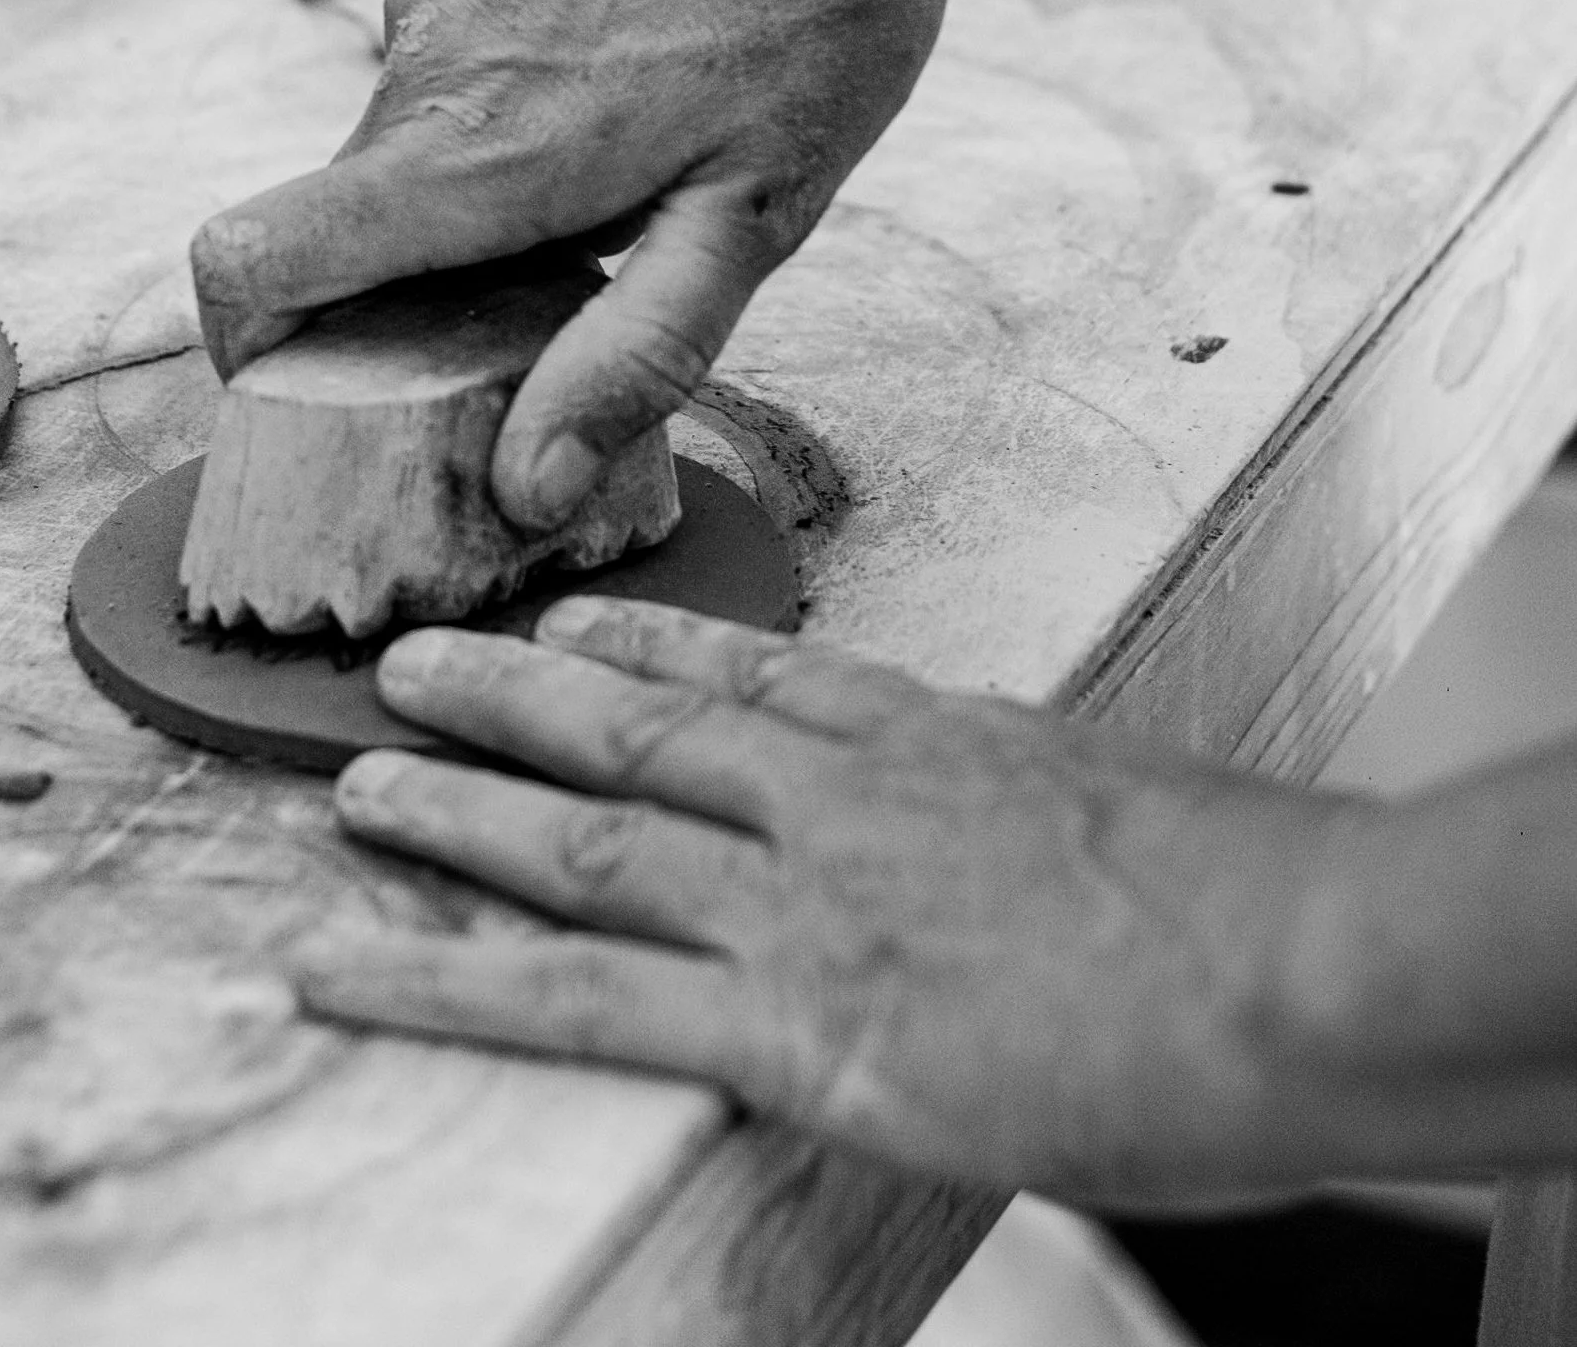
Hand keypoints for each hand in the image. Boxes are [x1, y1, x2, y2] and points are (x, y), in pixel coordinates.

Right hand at [190, 0, 959, 531]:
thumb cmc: (825, 0)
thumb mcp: (759, 212)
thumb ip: (633, 354)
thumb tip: (527, 485)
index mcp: (479, 150)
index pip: (252, 260)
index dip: (247, 346)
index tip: (317, 391)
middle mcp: (426, 57)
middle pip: (347, 218)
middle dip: (422, 284)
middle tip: (573, 288)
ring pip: (413, 133)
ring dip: (484, 181)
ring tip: (642, 149)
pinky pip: (453, 52)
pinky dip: (510, 94)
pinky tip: (639, 61)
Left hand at [293, 598, 1373, 1209]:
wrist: (1302, 960)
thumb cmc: (1262, 904)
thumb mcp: (1134, 823)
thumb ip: (1041, 829)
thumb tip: (1032, 858)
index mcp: (932, 738)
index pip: (758, 675)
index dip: (646, 646)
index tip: (576, 619)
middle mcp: (845, 797)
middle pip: (645, 732)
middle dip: (518, 694)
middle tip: (412, 664)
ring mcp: (807, 901)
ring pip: (588, 840)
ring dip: (457, 808)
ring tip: (354, 781)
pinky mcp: (797, 1024)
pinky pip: (582, 1000)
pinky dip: (445, 983)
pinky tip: (341, 971)